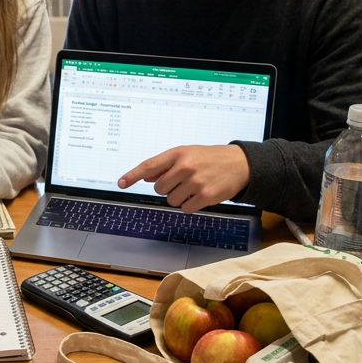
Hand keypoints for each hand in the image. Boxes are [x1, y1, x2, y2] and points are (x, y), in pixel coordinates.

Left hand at [117, 144, 249, 212]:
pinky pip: (185, 208)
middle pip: (159, 188)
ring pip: (171, 200)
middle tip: (183, 181)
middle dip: (168, 188)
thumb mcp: (187, 154)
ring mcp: (195, 182)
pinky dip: (190, 205)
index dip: (132, 175)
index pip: (149, 166)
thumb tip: (146, 176)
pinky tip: (201, 195)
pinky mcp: (206, 196)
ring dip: (180, 197)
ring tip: (194, 186)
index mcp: (177, 154)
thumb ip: (165, 165)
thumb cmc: (210, 158)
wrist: (240, 163)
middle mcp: (185, 166)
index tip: (121, 183)